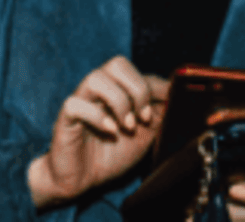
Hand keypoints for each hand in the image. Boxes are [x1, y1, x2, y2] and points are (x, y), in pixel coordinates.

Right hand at [28, 56, 168, 208]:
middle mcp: (100, 90)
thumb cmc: (114, 152)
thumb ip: (161, 112)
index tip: (169, 104)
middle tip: (144, 116)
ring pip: (95, 78)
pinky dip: (97, 116)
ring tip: (128, 125)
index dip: (157, 86)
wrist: (85, 180)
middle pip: (117, 64)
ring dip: (118, 101)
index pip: (139, 71)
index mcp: (119, 89)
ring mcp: (81, 101)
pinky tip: (110, 131)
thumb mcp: (147, 133)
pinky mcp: (65, 119)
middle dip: (137, 88)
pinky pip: (74, 104)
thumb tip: (178, 94)